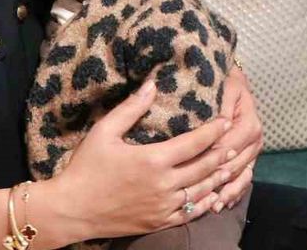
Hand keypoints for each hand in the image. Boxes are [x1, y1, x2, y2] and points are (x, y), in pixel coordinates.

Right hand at [49, 80, 231, 239]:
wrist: (73, 210)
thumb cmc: (85, 168)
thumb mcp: (104, 132)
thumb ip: (131, 108)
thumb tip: (152, 84)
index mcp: (153, 159)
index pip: (194, 142)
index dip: (213, 130)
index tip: (225, 120)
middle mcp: (164, 184)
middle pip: (204, 166)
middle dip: (221, 152)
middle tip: (234, 141)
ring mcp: (164, 206)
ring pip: (202, 191)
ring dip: (218, 177)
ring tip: (230, 165)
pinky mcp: (159, 222)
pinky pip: (191, 213)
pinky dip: (206, 203)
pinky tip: (213, 195)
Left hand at [211, 66, 261, 210]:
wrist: (235, 82)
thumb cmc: (225, 84)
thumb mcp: (225, 89)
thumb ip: (221, 108)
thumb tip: (219, 125)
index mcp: (249, 125)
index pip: (228, 147)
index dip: (211, 159)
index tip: (191, 171)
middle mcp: (255, 140)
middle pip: (235, 165)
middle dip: (218, 182)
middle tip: (199, 196)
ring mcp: (253, 151)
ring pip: (241, 176)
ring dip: (228, 192)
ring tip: (212, 206)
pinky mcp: (249, 157)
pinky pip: (245, 178)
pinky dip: (235, 192)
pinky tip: (223, 204)